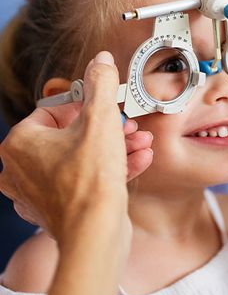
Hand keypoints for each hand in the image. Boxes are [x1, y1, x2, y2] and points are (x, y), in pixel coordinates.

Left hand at [0, 52, 152, 242]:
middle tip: (129, 127)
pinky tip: (138, 161)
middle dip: (109, 130)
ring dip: (115, 149)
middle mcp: (21, 168)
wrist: (96, 233)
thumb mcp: (101, 121)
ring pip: (81, 159)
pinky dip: (110, 171)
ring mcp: (38, 192)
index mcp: (19, 143)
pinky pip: (85, 181)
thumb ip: (100, 86)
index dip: (89, 108)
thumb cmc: (90, 183)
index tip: (110, 109)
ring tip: (141, 144)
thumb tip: (101, 61)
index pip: (54, 111)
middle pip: (71, 136)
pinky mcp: (58, 210)